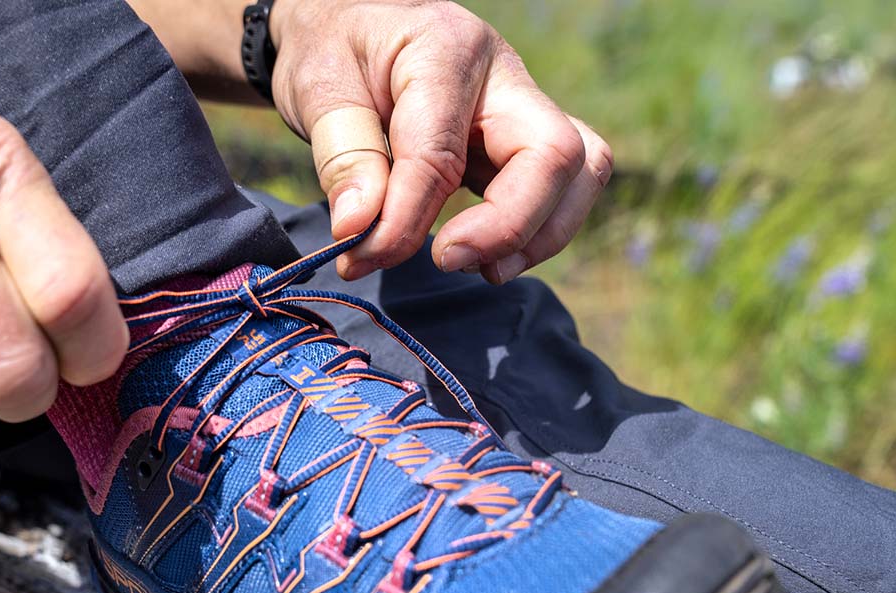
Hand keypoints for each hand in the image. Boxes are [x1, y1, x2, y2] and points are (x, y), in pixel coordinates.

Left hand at [269, 0, 611, 283]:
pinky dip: (535, 230)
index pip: (441, 153)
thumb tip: (358, 228)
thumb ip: (342, 158)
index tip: (364, 256)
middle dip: (509, 226)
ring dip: (538, 235)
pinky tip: (485, 253)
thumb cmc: (332, 44)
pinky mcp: (522, 140)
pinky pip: (562, 188)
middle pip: (553, 155)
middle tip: (446, 260)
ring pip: (580, 173)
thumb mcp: (315, 89)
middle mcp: (502, 75)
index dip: (406, 219)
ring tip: (475, 265)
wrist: (349, 17)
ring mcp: (522, 107)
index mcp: (446, 50)